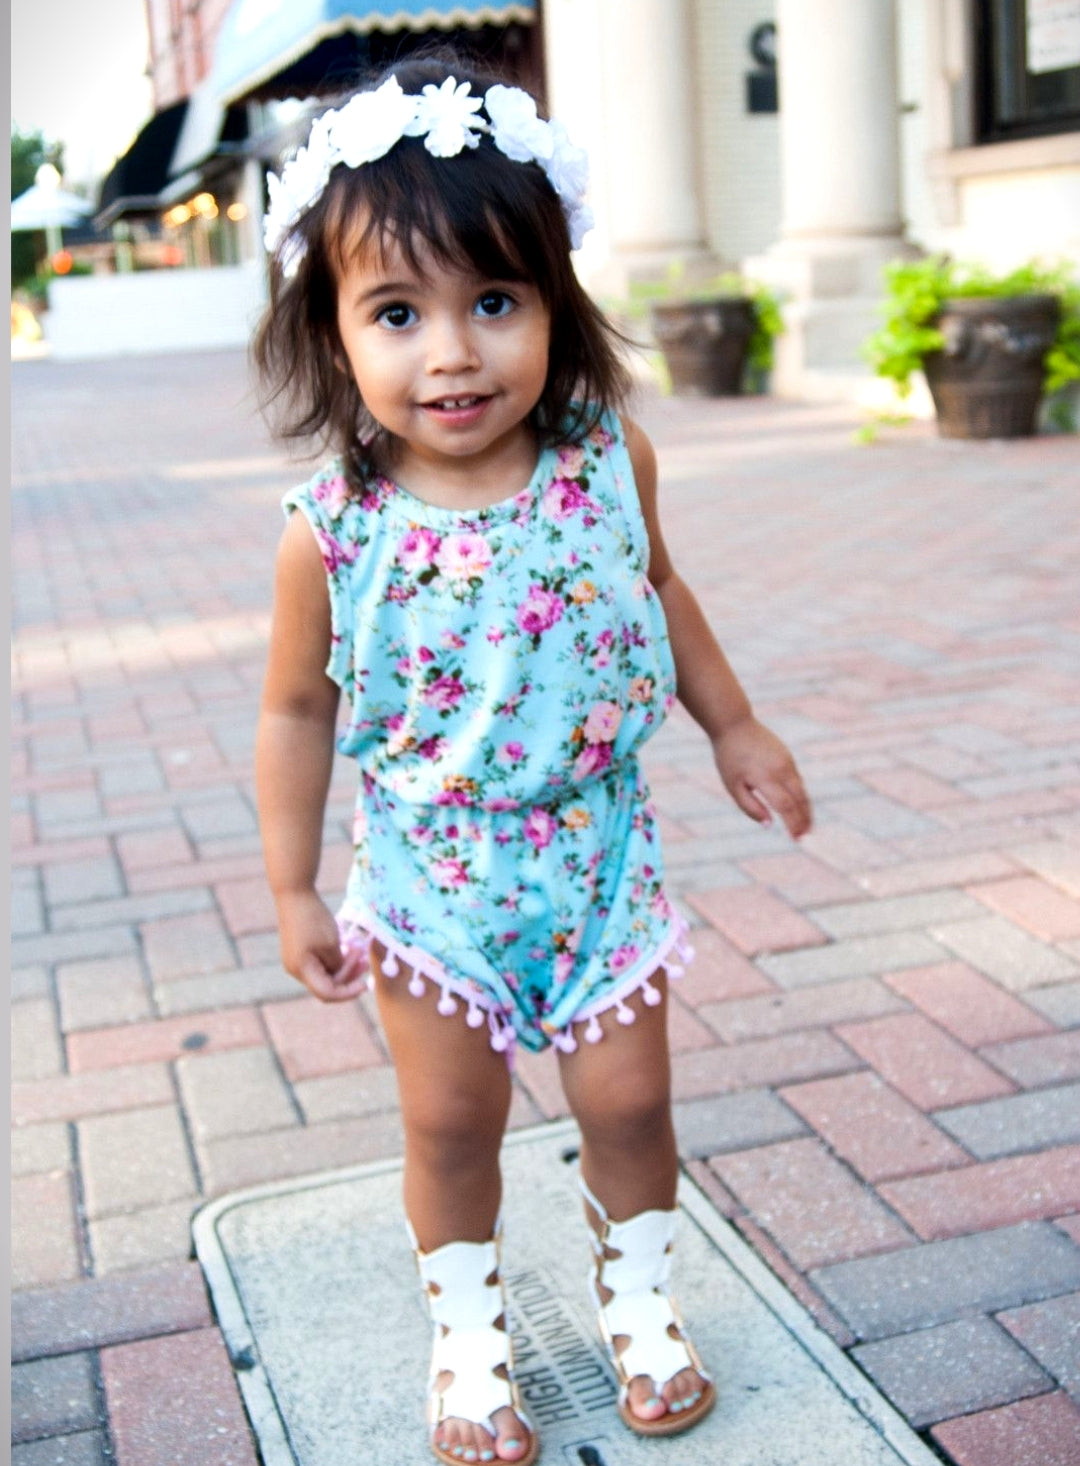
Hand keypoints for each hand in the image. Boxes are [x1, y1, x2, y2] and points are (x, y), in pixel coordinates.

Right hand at [275, 888, 367, 1002]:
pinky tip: (347, 947)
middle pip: (326, 984)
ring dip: (343, 965)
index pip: (327, 993)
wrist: (295, 892)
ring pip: (324, 973)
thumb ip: (338, 965)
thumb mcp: (332, 943)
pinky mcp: (299, 951)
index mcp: (302, 970)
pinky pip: (319, 963)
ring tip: (359, 950)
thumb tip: (340, 975)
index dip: (348, 993)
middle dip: (348, 974)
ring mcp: (296, 961)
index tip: (365, 984)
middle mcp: (296, 969)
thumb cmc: (314, 918)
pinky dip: (334, 958)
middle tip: (365, 960)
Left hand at [713, 716, 812, 839]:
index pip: (785, 807)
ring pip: (802, 790)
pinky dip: (801, 795)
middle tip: (806, 836)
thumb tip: (769, 825)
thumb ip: (750, 807)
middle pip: (799, 800)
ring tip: (807, 826)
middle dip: (804, 820)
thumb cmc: (729, 757)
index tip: (796, 839)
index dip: (792, 824)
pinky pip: (797, 780)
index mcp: (765, 778)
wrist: (734, 724)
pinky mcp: (788, 756)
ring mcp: (787, 762)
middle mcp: (781, 770)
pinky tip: (799, 806)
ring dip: (806, 809)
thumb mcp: (733, 785)